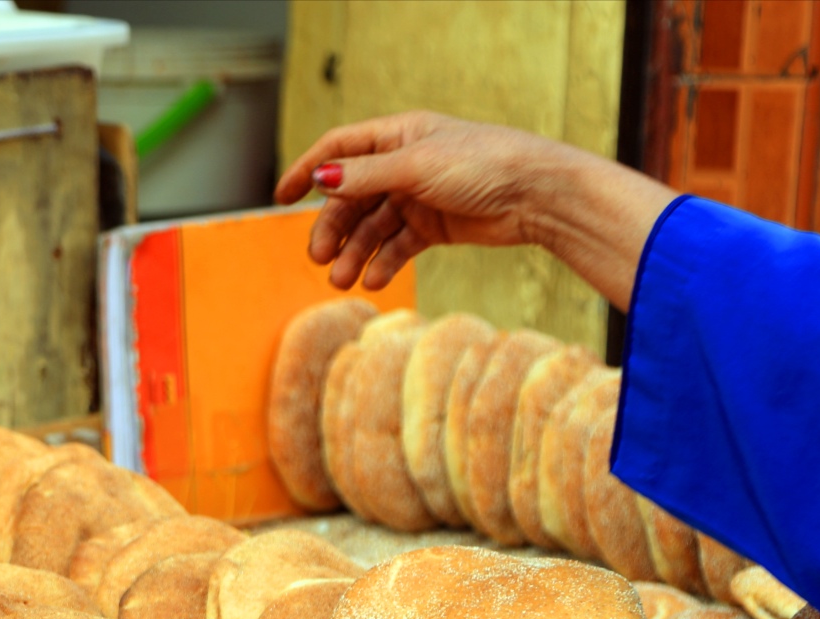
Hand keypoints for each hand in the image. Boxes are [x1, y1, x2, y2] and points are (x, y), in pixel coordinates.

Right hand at [275, 112, 560, 289]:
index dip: (307, 171)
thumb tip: (321, 178)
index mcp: (397, 136)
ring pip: (371, 227)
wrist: (538, 195)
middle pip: (351, 197)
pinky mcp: (433, 226)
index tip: (281, 198)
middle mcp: (403, 165)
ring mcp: (417, 197)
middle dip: (333, 228)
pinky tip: (374, 280)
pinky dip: (383, 263)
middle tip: (320, 258)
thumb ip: (366, 175)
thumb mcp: (416, 166)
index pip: (339, 150)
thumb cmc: (485, 164)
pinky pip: (396, 246)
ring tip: (344, 280)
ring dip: (354, 253)